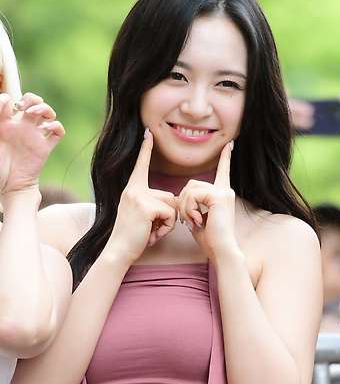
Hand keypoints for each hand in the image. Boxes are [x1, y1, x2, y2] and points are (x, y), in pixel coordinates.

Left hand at [0, 93, 64, 196]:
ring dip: (45, 109)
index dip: (10, 98)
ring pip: (48, 114)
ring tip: (35, 113)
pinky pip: (58, 132)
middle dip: (32, 99)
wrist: (8, 186)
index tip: (6, 105)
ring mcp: (35, 137)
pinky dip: (56, 126)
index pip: (12, 102)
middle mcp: (22, 128)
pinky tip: (45, 129)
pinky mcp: (46, 147)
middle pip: (34, 103)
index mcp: (5, 124)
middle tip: (24, 107)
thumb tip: (5, 98)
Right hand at [105, 131, 176, 263]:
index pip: (141, 165)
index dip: (146, 149)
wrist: (119, 251)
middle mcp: (134, 189)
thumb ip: (154, 203)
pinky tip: (152, 234)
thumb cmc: (134, 237)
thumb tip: (175, 201)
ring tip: (152, 231)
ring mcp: (138, 196)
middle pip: (170, 196)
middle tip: (152, 228)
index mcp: (132, 189)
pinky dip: (167, 227)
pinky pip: (171, 213)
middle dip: (169, 216)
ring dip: (169, 222)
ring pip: (172, 204)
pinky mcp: (146, 205)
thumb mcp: (143, 215)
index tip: (149, 133)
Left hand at [177, 141, 236, 259]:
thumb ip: (193, 205)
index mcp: (222, 194)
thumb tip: (181, 197)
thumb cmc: (211, 240)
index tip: (228, 145)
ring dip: (184, 207)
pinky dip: (189, 209)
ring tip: (192, 222)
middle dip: (183, 202)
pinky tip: (197, 220)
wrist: (222, 250)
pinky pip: (192, 195)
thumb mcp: (199, 218)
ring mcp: (223, 192)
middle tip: (188, 220)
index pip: (223, 171)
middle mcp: (225, 190)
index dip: (225, 158)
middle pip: (191, 183)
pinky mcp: (218, 196)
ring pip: (189, 189)